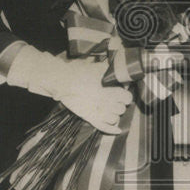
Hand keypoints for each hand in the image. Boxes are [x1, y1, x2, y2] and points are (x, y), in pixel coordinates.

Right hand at [7, 48, 131, 134]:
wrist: (61, 80)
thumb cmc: (78, 71)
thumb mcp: (96, 66)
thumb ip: (109, 66)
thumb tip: (120, 59)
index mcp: (110, 88)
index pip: (127, 97)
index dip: (124, 95)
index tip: (119, 92)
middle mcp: (107, 100)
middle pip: (121, 108)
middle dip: (118, 105)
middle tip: (111, 100)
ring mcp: (99, 110)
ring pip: (115, 118)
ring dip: (113, 114)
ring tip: (107, 109)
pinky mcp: (90, 117)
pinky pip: (104, 127)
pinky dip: (111, 129)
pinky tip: (117, 130)